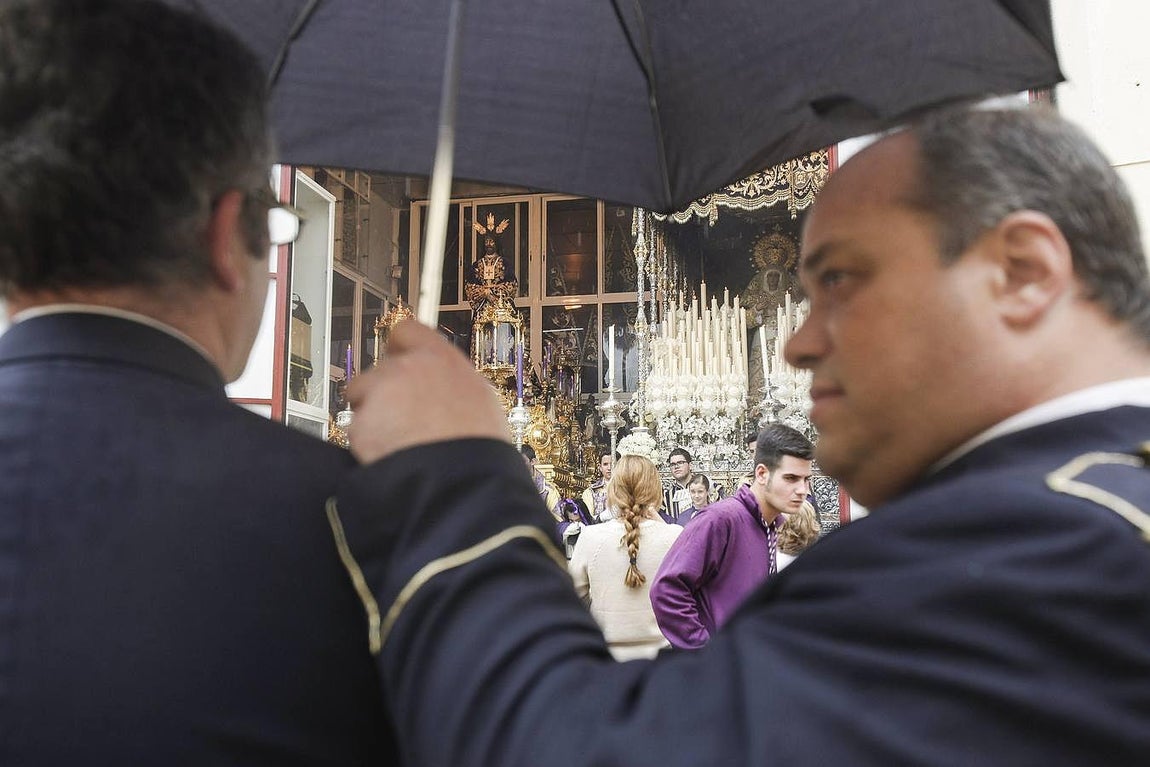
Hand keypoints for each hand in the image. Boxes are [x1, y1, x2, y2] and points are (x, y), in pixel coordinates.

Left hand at [346, 319, 509, 463]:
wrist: (461, 485)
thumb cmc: (478, 448)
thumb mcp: (480, 400)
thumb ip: (450, 381)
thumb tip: (439, 381)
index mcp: (440, 359)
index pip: (406, 331)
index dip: (400, 348)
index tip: (398, 360)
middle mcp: (407, 369)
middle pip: (380, 370)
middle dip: (386, 392)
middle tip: (406, 420)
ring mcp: (381, 395)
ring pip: (363, 398)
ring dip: (374, 415)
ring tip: (400, 442)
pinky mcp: (362, 424)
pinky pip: (358, 429)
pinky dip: (368, 443)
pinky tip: (393, 456)